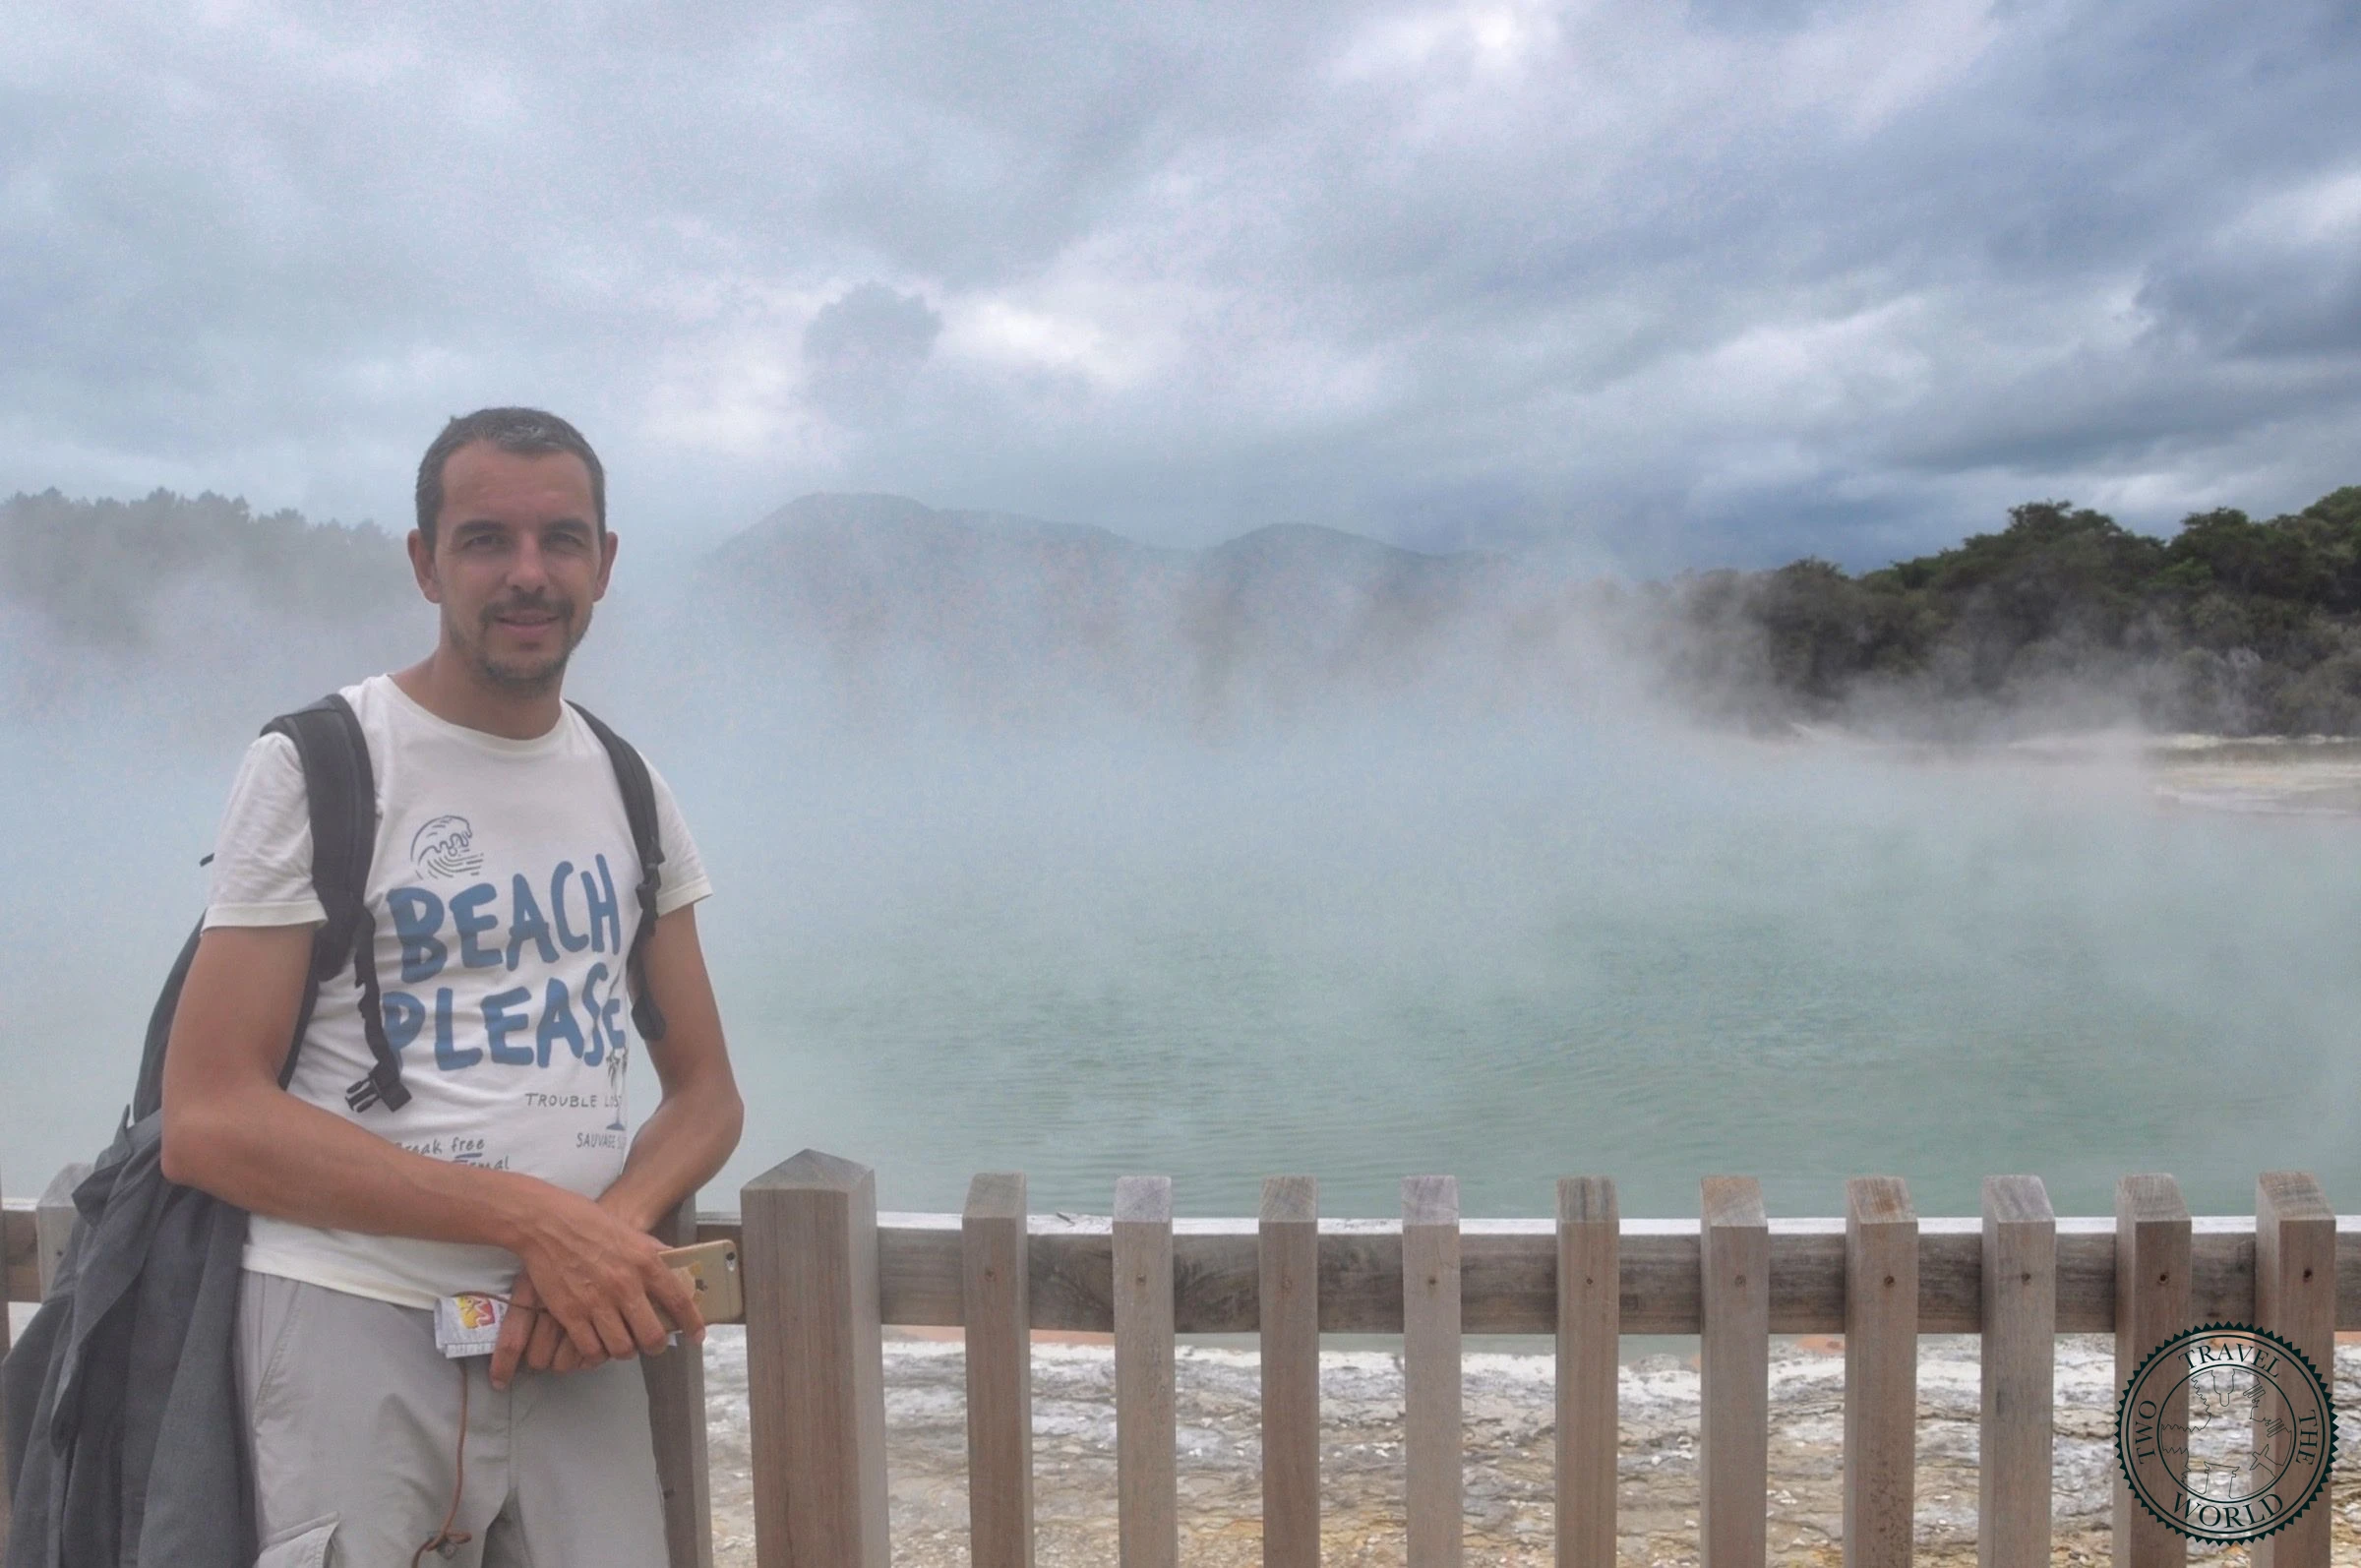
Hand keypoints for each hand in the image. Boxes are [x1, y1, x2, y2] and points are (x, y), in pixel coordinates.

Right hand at [490, 1185, 704, 1388]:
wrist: (547, 1223)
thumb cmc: (590, 1223)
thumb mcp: (632, 1234)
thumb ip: (654, 1254)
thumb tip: (676, 1268)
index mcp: (646, 1263)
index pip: (679, 1301)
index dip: (692, 1323)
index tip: (697, 1336)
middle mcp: (625, 1285)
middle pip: (651, 1336)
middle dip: (655, 1346)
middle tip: (652, 1344)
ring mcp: (597, 1302)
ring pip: (622, 1348)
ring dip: (625, 1351)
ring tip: (623, 1344)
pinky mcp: (570, 1314)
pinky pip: (590, 1349)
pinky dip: (596, 1354)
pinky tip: (597, 1346)